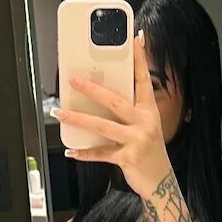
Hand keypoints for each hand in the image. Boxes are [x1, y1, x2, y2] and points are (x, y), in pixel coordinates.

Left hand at [52, 31, 172, 198]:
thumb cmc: (151, 151)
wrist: (161, 181)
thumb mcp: (147, 127)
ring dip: (78, 118)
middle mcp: (144, 122)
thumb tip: (102, 97)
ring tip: (59, 112)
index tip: (136, 39)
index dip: (140, 59)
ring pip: (102, 125)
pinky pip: (101, 153)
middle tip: (73, 80)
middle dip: (92, 89)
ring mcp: (136, 140)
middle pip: (115, 101)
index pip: (143, 80)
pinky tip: (71, 151)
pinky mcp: (127, 158)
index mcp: (149, 111)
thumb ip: (130, 112)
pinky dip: (85, 152)